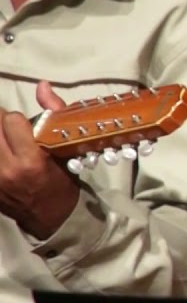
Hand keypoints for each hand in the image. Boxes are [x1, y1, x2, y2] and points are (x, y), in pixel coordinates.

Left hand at [0, 81, 76, 238]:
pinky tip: (3, 152)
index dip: (15, 118)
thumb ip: (53, 113)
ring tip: (5, 142)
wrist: (50, 217)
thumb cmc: (61, 181)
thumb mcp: (64, 148)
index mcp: (32, 159)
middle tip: (8, 131)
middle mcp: (8, 169)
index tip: (19, 124)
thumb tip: (42, 85)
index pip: (11, 120)